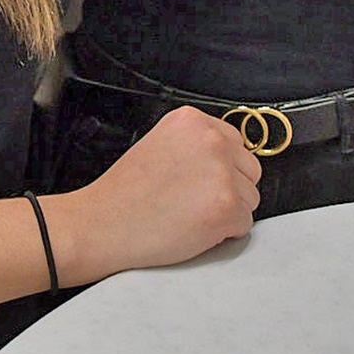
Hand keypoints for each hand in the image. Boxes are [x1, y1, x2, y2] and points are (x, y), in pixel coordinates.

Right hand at [47, 105, 260, 284]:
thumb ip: (195, 144)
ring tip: (190, 214)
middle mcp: (212, 139)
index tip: (198, 181)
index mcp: (193, 120)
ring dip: (228, 211)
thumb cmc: (126, 192)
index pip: (235, 144)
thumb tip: (227, 160)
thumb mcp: (160, 143)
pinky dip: (225, 233)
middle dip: (230, 188)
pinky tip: (194, 229)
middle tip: (193, 201)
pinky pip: (244, 224)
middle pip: (249, 169)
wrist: (103, 222)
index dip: (220, 168)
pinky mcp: (226, 207)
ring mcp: (221, 172)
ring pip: (250, 198)